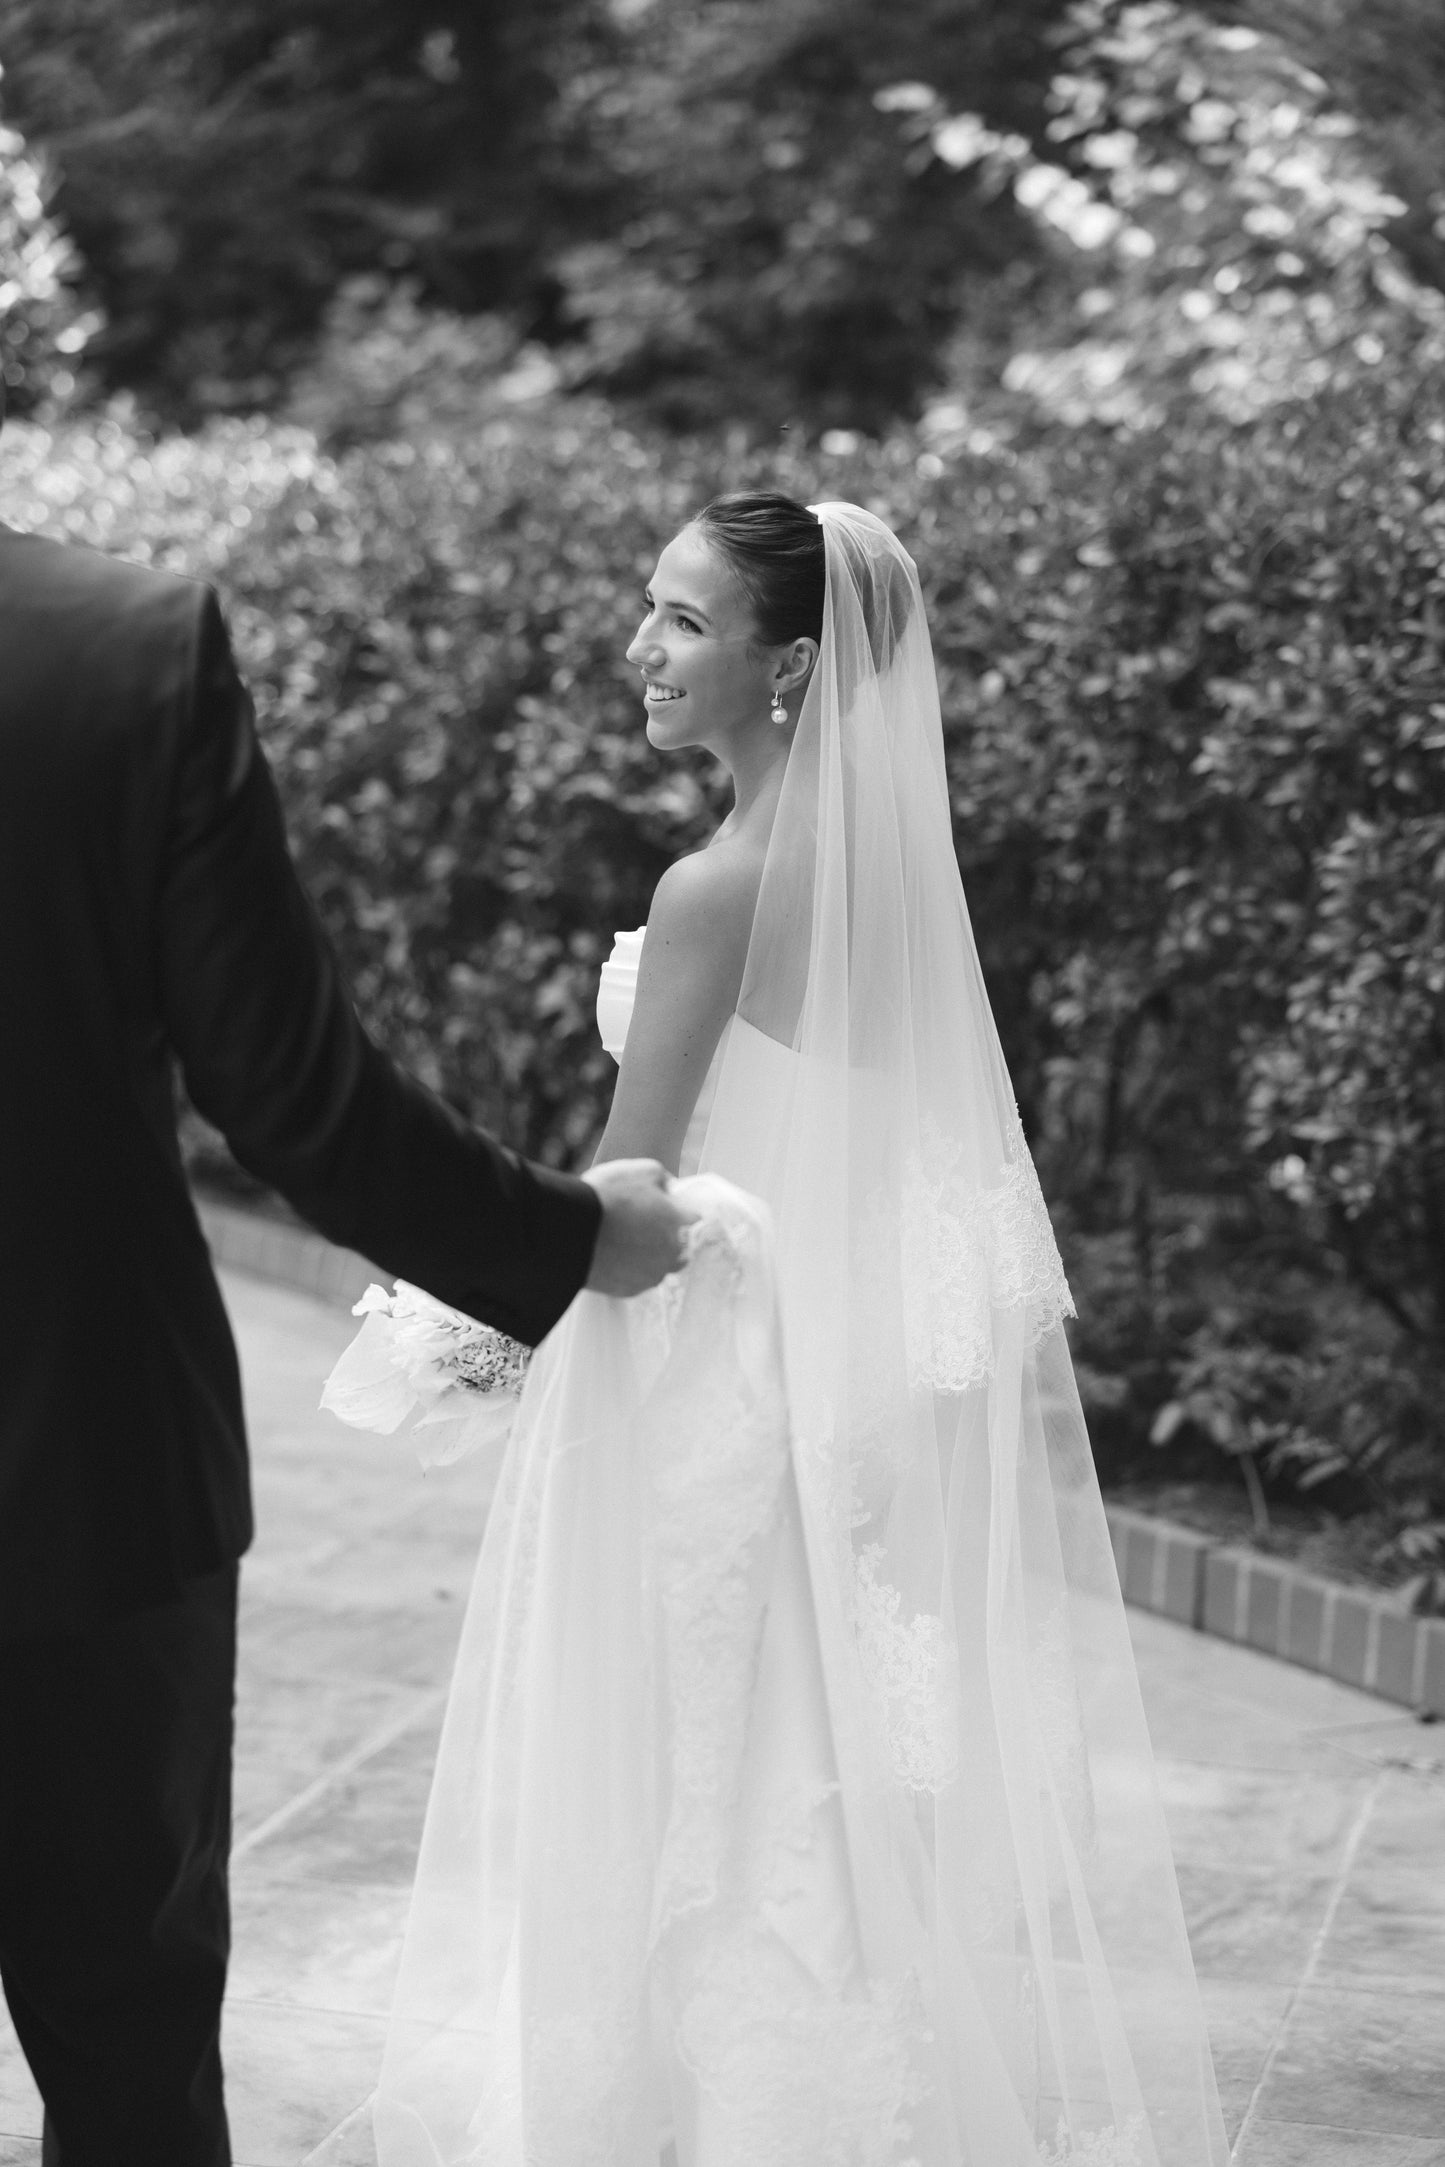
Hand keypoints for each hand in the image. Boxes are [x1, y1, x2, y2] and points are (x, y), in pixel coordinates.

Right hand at [581, 1159, 694, 1295]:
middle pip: (681, 1249)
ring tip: (627, 1247)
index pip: (694, 1217)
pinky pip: (637, 1281)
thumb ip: (663, 1178)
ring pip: (659, 1268)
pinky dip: (630, 1272)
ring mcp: (651, 1274)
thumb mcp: (640, 1170)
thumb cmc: (607, 1196)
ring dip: (650, 1258)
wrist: (572, 1232)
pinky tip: (615, 1260)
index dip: (680, 1211)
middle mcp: (671, 1252)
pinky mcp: (630, 1290)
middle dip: (669, 1240)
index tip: (669, 1209)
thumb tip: (669, 1188)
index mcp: (677, 1221)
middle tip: (644, 1229)